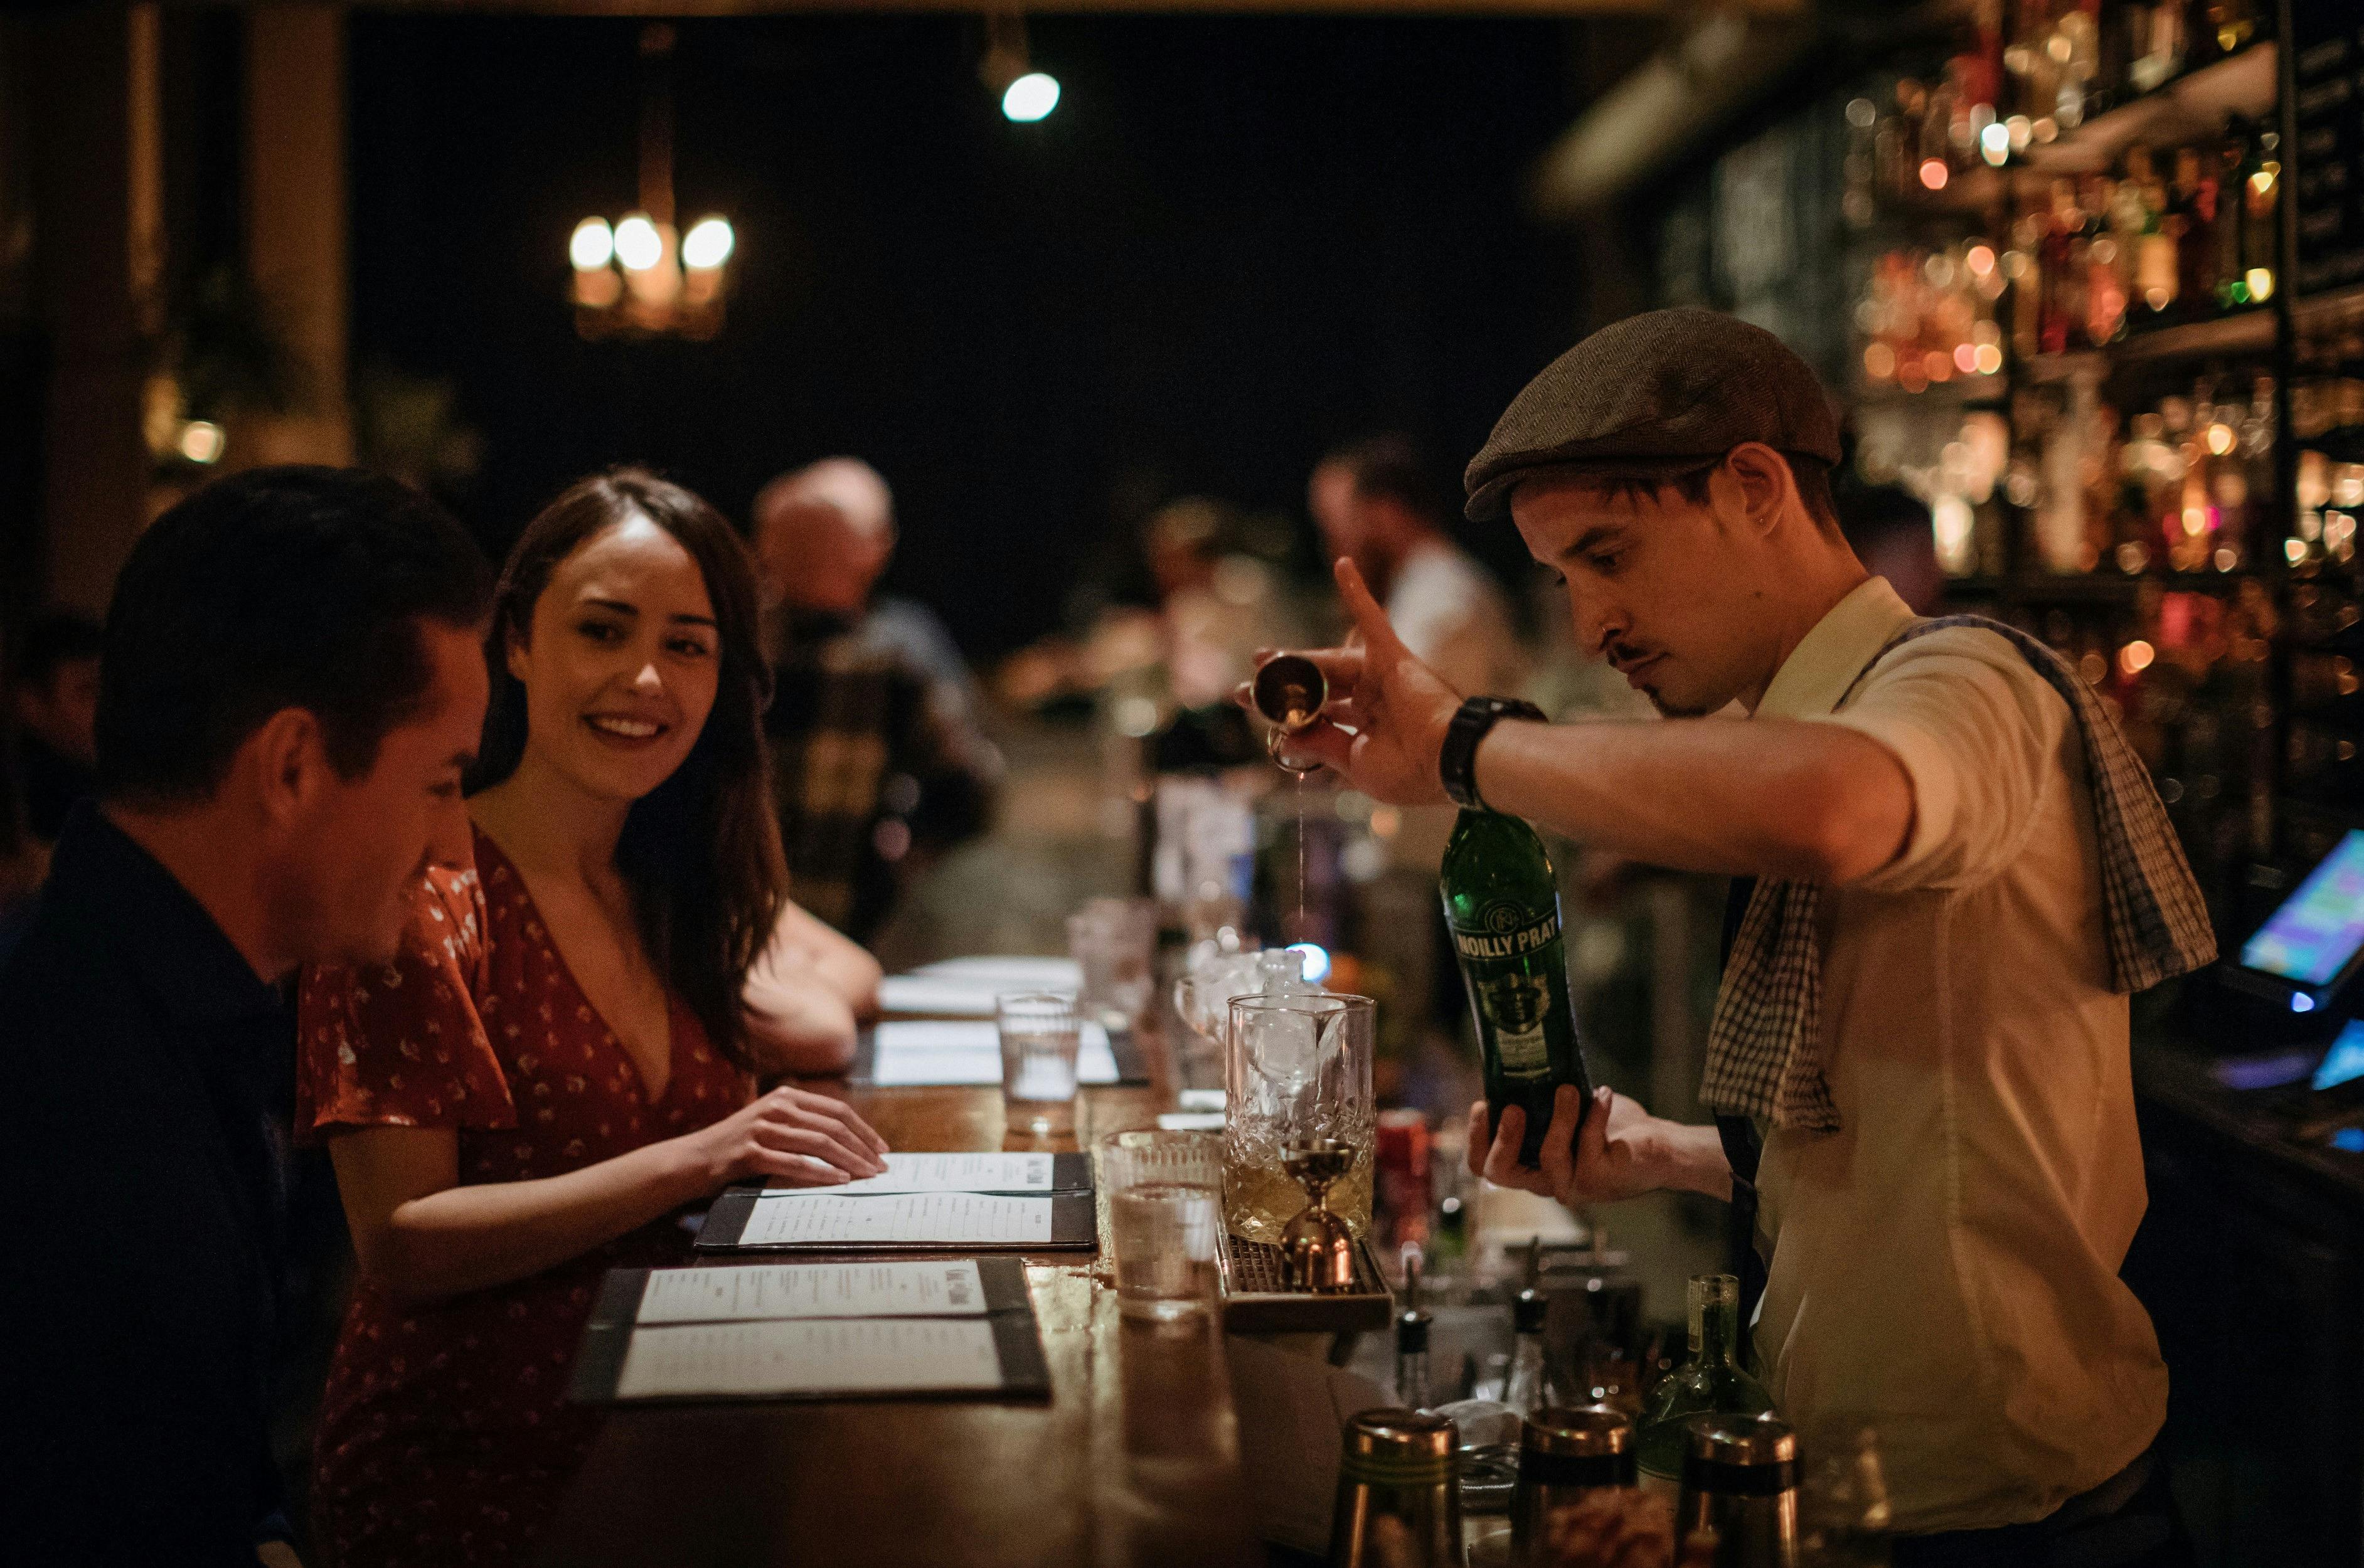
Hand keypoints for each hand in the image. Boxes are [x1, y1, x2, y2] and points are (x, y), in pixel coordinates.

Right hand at [688, 1084, 890, 1187]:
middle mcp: (776, 1107)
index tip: (882, 1149)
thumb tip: (849, 1143)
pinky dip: (822, 1173)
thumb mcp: (771, 1124)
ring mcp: (763, 1128)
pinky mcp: (751, 1153)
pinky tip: (840, 1181)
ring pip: (820, 1144)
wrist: (694, 1159)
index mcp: (785, 1096)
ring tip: (867, 1176)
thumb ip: (803, 1125)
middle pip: (833, 1127)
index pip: (837, 1111)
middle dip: (863, 1148)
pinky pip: (795, 1164)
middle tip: (881, 1168)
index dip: (864, 1130)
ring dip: (850, 1162)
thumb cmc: (738, 1146)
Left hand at [1239, 558, 1462, 806]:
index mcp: (1363, 728)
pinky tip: (1343, 565)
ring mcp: (1380, 676)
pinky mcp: (1392, 656)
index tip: (1251, 709)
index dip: (1283, 712)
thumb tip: (1286, 738)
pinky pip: (1372, 618)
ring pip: (1329, 663)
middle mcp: (1369, 699)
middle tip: (1243, 687)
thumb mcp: (1353, 763)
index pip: (1316, 713)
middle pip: (1317, 685)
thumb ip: (1321, 744)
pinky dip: (1357, 592)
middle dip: (1279, 687)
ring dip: (1296, 659)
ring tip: (1261, 656)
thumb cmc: (1407, 771)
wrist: (1444, 761)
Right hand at [1468, 1084, 1669, 1206]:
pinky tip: (1603, 1094)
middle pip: (1502, 1173)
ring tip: (1569, 1089)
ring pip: (1550, 1154)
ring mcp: (1573, 1184)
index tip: (1481, 1104)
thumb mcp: (1568, 1113)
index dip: (1477, 1140)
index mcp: (1532, 1167)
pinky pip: (1589, 1142)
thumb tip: (1519, 1063)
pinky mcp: (1600, 1179)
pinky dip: (1595, 1113)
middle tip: (1513, 1107)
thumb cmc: (1610, 1128)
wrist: (1657, 1147)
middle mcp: (1547, 1182)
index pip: (1486, 1167)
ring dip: (1559, 1117)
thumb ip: (1542, 1102)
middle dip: (1502, 1138)